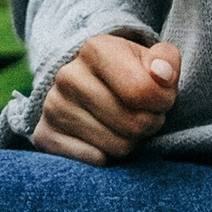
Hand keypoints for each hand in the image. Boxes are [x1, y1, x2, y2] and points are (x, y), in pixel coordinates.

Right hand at [33, 29, 177, 163]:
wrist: (87, 85)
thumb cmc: (130, 74)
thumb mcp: (153, 60)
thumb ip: (166, 61)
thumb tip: (163, 74)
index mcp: (95, 49)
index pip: (143, 91)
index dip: (163, 101)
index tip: (159, 97)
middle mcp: (68, 76)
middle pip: (135, 124)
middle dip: (149, 123)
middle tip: (141, 113)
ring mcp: (53, 107)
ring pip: (118, 148)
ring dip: (130, 141)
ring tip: (122, 124)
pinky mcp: (45, 135)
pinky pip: (96, 161)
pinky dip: (107, 156)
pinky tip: (102, 137)